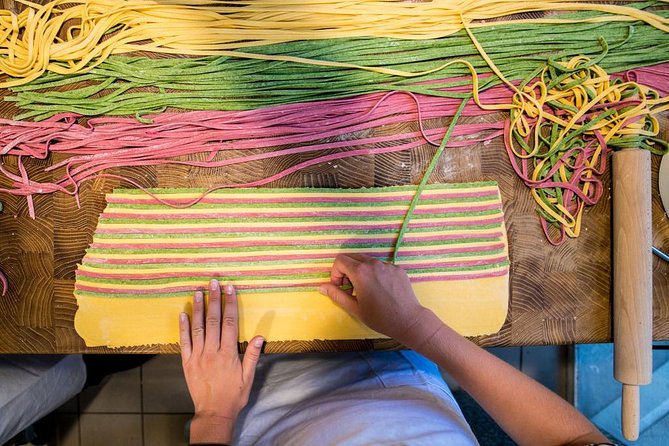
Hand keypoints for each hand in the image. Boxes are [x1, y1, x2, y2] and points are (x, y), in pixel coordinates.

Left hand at [180, 280, 263, 444]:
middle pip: (213, 320)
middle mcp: (212, 351)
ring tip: (198, 292)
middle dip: (214, 299)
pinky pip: (184, 342)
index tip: (230, 289)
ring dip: (198, 308)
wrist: (214, 413)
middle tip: (213, 282)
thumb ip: (252, 355)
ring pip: (198, 327)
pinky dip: (183, 327)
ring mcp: (198, 356)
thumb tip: (259, 336)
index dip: (230, 304)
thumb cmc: (234, 395)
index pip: (229, 323)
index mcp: (228, 353)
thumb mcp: (248, 377)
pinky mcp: (187, 362)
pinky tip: (183, 313)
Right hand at [318, 254, 440, 347]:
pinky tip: (381, 290)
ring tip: (366, 290)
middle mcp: (374, 263)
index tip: (340, 287)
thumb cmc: (380, 317)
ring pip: (367, 261)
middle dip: (346, 270)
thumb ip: (336, 294)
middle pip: (352, 257)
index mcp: (361, 272)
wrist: (408, 320)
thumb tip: (321, 286)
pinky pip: (381, 266)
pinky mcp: (398, 268)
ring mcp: (387, 265)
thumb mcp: (354, 308)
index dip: (335, 273)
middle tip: (351, 289)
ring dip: (361, 271)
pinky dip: (375, 274)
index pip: (340, 260)